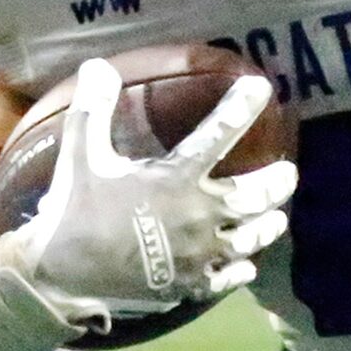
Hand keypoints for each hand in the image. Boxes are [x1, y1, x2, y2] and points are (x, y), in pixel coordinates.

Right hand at [3, 59, 296, 334]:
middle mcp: (197, 215)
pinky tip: (246, 266)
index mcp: (175, 179)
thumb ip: (93, 110)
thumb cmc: (74, 210)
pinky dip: (240, 270)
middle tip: (288, 173)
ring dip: (267, 227)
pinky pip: (226, 278)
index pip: (219, 134)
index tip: (261, 88)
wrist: (62, 275)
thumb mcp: (80, 155)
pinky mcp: (188, 286)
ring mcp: (197, 254)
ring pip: (249, 239)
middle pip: (254, 197)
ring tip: (277, 219)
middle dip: (277, 183)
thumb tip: (97, 65)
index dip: (241, 107)